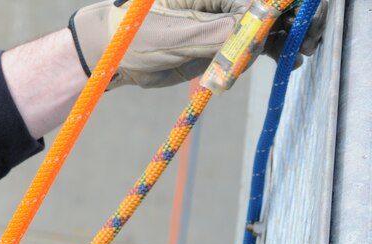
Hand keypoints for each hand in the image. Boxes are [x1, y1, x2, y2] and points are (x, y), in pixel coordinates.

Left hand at [69, 1, 328, 89]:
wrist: (114, 56)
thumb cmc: (134, 36)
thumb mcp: (174, 36)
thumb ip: (215, 34)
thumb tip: (254, 29)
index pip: (257, 0)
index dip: (282, 8)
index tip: (303, 20)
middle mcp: (222, 2)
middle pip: (267, 9)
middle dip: (291, 21)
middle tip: (308, 41)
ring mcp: (223, 21)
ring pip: (265, 27)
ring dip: (285, 39)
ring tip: (301, 54)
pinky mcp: (220, 43)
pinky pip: (252, 45)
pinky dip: (269, 52)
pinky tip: (287, 59)